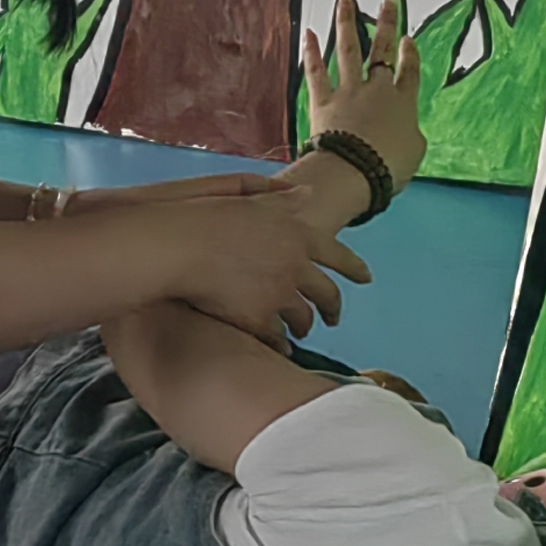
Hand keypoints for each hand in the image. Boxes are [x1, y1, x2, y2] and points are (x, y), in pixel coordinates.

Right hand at [163, 176, 371, 346]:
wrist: (179, 246)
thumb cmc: (206, 214)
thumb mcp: (247, 195)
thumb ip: (280, 197)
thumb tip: (307, 194)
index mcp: (296, 234)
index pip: (337, 255)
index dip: (353, 267)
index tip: (366, 278)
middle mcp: (296, 266)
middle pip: (326, 293)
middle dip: (333, 308)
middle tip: (333, 318)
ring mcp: (279, 294)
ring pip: (304, 318)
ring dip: (305, 326)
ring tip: (299, 333)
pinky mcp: (259, 319)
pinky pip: (279, 339)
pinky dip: (281, 345)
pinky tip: (279, 351)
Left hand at [300, 0, 426, 190]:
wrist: (355, 171)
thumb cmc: (388, 167)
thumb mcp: (414, 152)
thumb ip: (411, 135)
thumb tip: (408, 130)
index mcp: (403, 104)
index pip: (409, 74)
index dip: (410, 56)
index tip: (408, 39)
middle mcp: (377, 91)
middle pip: (383, 52)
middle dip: (387, 24)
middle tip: (387, 2)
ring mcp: (348, 93)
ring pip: (348, 50)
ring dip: (346, 23)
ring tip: (345, 0)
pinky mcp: (323, 101)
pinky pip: (316, 72)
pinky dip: (312, 52)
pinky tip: (309, 33)